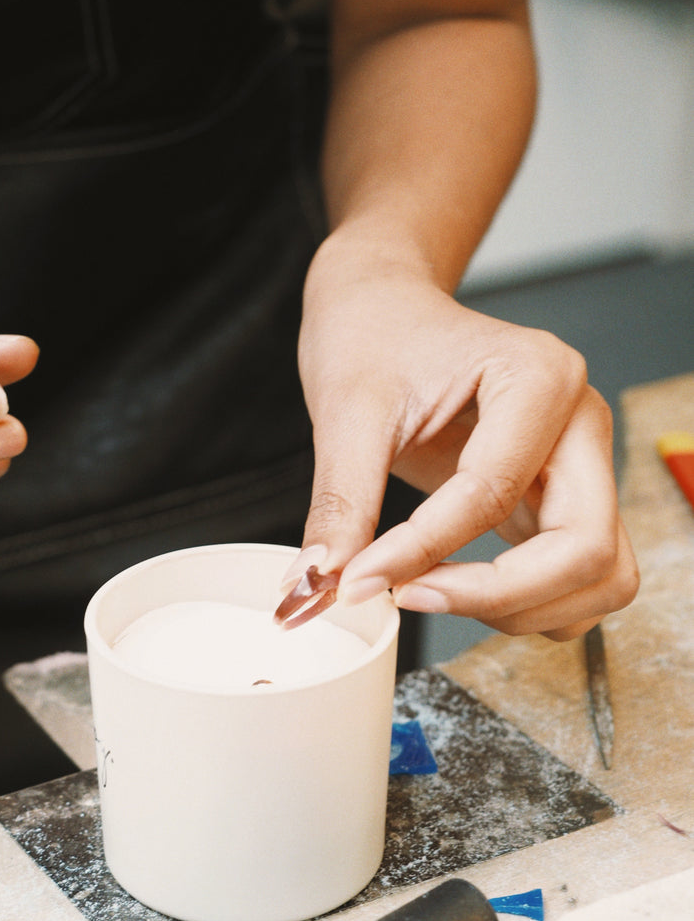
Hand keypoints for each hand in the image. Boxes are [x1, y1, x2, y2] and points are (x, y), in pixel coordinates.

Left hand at [292, 250, 638, 640]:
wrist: (381, 310)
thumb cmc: (373, 335)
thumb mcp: (347, 411)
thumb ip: (341, 503)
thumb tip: (322, 585)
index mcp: (539, 378)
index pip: (493, 492)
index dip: (423, 551)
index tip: (357, 582)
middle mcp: (579, 424)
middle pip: (584, 550)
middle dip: (499, 596)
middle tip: (409, 597)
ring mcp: (580, 464)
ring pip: (599, 577)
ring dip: (524, 610)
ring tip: (433, 592)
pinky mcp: (561, 497)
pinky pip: (575, 578)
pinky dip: (529, 605)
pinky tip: (457, 586)